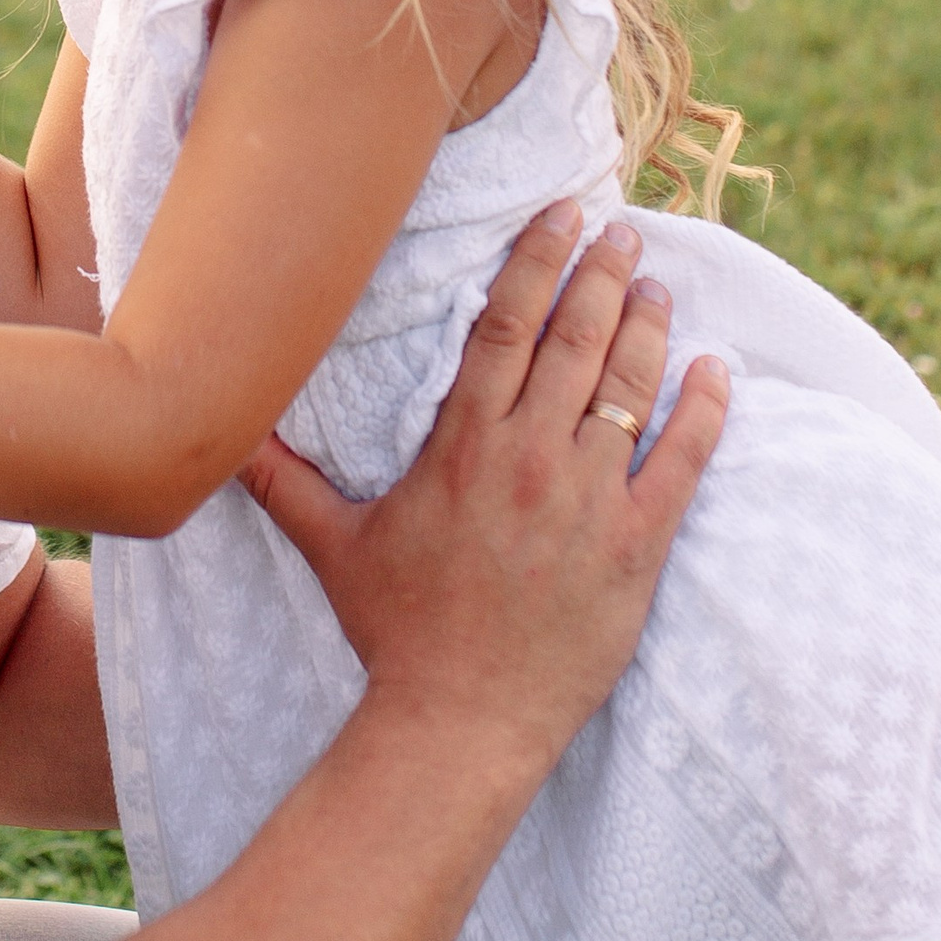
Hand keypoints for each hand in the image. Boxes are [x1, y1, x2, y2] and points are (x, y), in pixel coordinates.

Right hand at [240, 207, 726, 781]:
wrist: (460, 723)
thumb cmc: (398, 634)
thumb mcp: (333, 547)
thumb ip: (282, 481)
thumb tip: (223, 437)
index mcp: (463, 446)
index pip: (505, 326)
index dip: (536, 262)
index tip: (561, 217)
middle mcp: (531, 458)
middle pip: (574, 339)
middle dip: (601, 275)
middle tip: (622, 233)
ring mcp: (590, 500)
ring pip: (628, 386)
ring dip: (647, 327)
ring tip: (657, 286)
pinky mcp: (638, 545)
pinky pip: (683, 462)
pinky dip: (704, 411)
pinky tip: (716, 371)